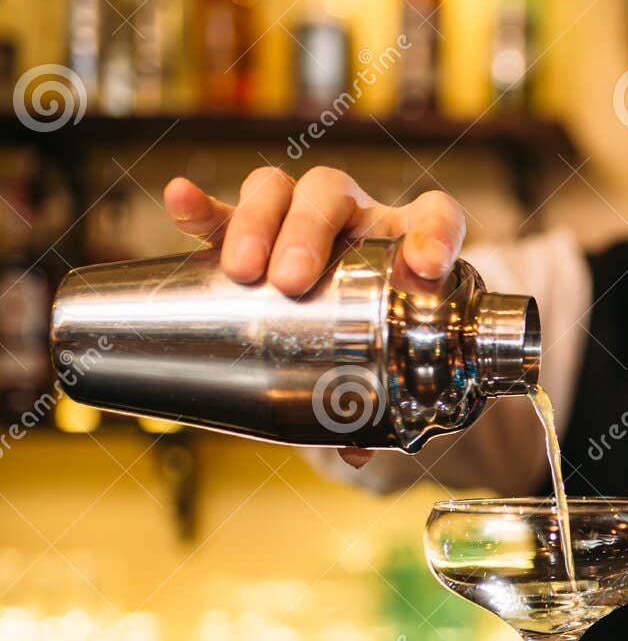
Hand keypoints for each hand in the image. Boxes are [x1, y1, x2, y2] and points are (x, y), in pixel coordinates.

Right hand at [162, 167, 466, 468]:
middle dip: (307, 234)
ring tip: (243, 271)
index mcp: (407, 242)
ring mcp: (300, 216)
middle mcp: (356, 217)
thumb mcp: (387, 361)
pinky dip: (202, 207)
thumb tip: (355, 448)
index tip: (427, 265)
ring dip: (257, 223)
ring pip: (278, 191)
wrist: (348, 324)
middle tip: (291, 281)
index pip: (435, 217)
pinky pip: (223, 210)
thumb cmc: (374, 334)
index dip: (435, 235)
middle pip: (331, 195)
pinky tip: (180, 199)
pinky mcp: (250, 228)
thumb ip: (378, 399)